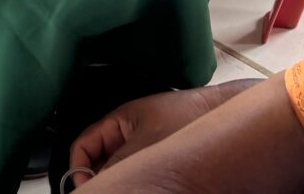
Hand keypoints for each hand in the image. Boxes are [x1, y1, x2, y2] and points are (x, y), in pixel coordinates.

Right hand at [67, 85, 229, 181]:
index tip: (84, 188)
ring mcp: (145, 146)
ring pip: (121, 169)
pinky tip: (147, 184)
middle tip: (108, 191)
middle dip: (101, 179)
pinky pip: (139, 171)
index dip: (79, 168)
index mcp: (118, 121)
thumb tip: (95, 183)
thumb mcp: (144, 144)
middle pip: (100, 161)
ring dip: (122, 180)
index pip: (84, 145)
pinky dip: (138, 181)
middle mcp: (129, 133)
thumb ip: (116, 164)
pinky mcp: (160, 157)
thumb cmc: (188, 118)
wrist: (224, 116)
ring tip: (132, 186)